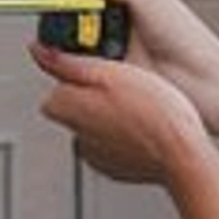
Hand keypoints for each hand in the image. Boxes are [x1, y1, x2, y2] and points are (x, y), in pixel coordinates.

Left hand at [32, 37, 211, 186]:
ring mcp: (95, 155)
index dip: (81, 74)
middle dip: (97, 96)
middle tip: (127, 87)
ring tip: (141, 108)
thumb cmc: (152, 111)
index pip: (57, 85)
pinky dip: (126, 137)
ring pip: (97, 125)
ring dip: (112, 117)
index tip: (101, 70)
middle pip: (77, 105)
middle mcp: (74, 135)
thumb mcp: (108, 71)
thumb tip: (37, 49)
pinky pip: (114, 146)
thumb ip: (67, 62)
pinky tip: (146, 128)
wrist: (182, 154)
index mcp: (64, 108)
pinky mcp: (115, 168)